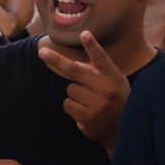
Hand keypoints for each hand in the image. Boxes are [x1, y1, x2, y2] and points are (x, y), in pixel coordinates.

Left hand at [38, 31, 130, 154]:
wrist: (122, 130)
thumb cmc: (117, 101)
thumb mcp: (116, 83)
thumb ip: (100, 72)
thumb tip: (72, 61)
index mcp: (113, 77)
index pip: (101, 59)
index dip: (92, 46)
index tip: (84, 34)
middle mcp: (105, 88)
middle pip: (75, 71)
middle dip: (56, 60)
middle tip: (42, 52)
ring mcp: (96, 103)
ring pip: (70, 89)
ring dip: (75, 95)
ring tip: (89, 102)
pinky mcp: (87, 116)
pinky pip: (68, 104)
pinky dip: (73, 107)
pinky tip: (85, 112)